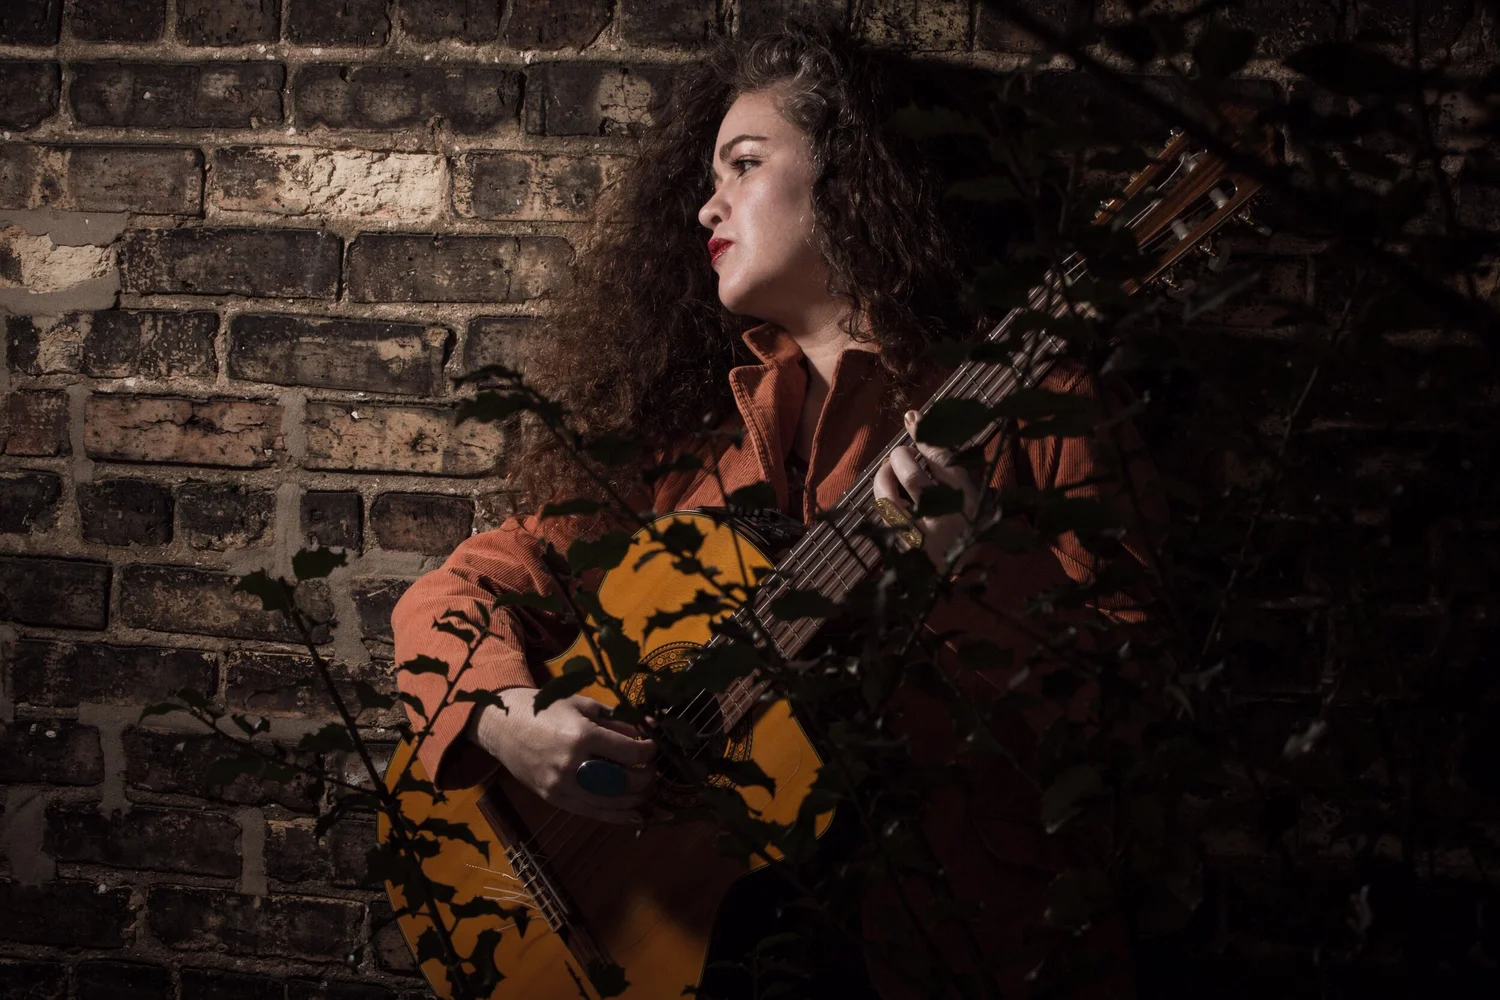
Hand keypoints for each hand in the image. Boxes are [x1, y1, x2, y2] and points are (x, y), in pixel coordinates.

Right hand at [470, 687, 656, 824]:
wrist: (504, 726)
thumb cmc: (546, 710)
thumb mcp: (584, 706)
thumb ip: (618, 721)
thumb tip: (650, 730)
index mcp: (581, 736)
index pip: (628, 752)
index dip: (648, 752)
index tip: (653, 747)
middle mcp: (572, 765)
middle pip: (622, 781)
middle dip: (646, 778)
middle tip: (653, 770)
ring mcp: (561, 786)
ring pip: (609, 802)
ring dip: (635, 799)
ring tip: (646, 790)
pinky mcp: (554, 799)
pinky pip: (591, 813)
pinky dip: (616, 817)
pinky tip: (634, 816)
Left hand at [873, 409, 982, 573]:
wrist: (950, 569)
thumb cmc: (958, 518)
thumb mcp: (962, 488)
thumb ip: (942, 455)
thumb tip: (911, 415)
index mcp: (968, 500)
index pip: (942, 460)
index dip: (923, 435)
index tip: (911, 417)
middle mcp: (947, 519)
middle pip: (913, 478)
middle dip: (900, 458)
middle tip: (900, 454)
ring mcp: (922, 537)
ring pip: (890, 497)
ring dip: (884, 475)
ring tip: (890, 469)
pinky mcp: (901, 548)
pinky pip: (883, 514)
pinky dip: (882, 495)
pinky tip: (889, 490)